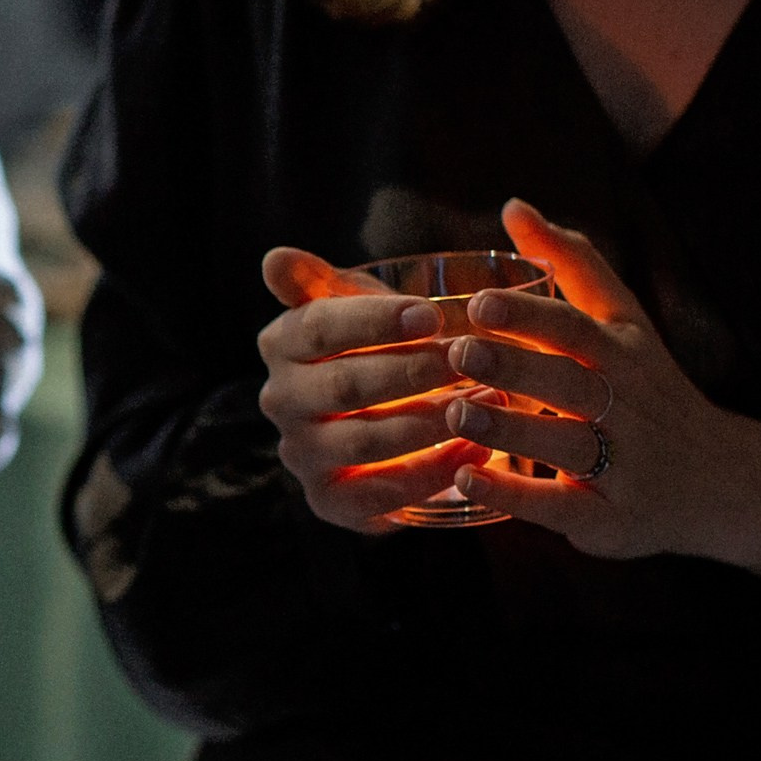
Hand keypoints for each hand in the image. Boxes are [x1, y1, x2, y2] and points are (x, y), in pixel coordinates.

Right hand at [257, 247, 494, 533]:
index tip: (432, 314)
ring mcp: (302, 454)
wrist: (386, 418)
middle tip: (467, 359)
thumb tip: (273, 260)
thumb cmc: (377, 345)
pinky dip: (431, 474)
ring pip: (365, 441)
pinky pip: (377, 496)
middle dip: (411, 371)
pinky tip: (478, 450)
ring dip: (432, 422)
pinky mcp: (329, 501)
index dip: (374, 322)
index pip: (318, 328)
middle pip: (343, 385)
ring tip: (488, 401)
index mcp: (280, 344)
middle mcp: (281, 401)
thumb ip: (318, 281)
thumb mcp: (353, 302)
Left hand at [444, 199, 760, 591]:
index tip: (480, 302)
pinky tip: (468, 476)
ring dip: (509, 428)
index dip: (531, 316)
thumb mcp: (624, 323)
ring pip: (564, 444)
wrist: (726, 482)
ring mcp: (624, 466)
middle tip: (458, 351)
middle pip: (571, 382)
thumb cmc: (651, 390)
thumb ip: (572, 264)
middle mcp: (627, 408)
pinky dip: (516, 493)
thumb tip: (514, 206)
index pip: (578, 329)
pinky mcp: (612, 519)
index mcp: (624, 356)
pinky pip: (562, 507)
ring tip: (454, 410)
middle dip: (516, 366)